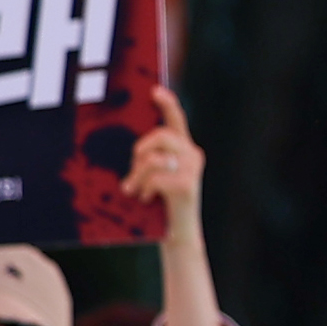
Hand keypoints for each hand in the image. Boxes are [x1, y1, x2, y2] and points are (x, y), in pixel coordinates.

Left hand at [128, 86, 205, 220]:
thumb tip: (133, 148)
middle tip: (133, 170)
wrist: (178, 235)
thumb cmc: (161, 204)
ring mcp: (192, 170)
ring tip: (134, 189)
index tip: (155, 90)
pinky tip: (145, 198)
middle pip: (160, 135)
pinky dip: (144, 188)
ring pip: (154, 158)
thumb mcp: (155, 175)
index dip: (167, 103)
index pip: (177, 120)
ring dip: (138, 174)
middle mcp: (193, 155)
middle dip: (140, 151)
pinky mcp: (186, 186)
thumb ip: (150, 158)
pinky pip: (155, 177)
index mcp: (185, 149)